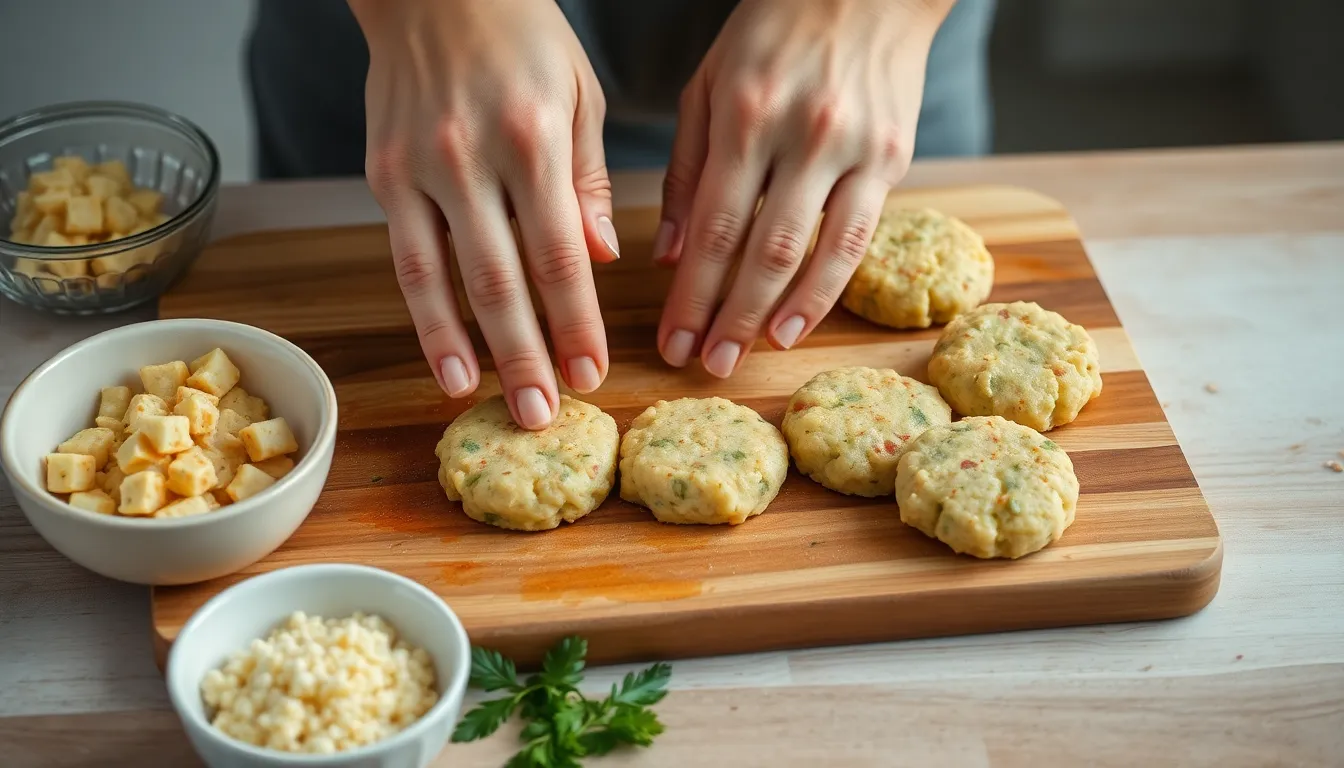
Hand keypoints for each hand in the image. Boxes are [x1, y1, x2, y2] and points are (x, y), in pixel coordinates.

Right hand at [352, 0, 618, 428]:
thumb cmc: (521, 36)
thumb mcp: (580, 95)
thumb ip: (589, 183)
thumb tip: (599, 259)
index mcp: (533, 138)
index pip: (559, 255)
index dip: (575, 323)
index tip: (592, 372)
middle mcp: (470, 158)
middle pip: (502, 281)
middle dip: (527, 355)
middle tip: (545, 413)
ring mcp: (418, 169)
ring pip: (444, 281)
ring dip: (470, 352)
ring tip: (491, 405)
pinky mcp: (382, 175)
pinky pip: (406, 260)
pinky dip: (424, 318)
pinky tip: (445, 363)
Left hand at [655, 0, 950, 375]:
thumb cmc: (773, 32)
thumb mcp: (709, 86)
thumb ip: (687, 171)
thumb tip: (671, 257)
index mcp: (746, 114)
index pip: (713, 225)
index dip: (691, 293)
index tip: (670, 341)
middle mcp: (802, 134)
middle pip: (760, 250)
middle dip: (727, 317)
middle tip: (703, 365)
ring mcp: (854, 147)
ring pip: (813, 252)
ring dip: (777, 314)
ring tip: (747, 356)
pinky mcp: (893, 157)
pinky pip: (858, 238)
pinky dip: (827, 288)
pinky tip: (798, 323)